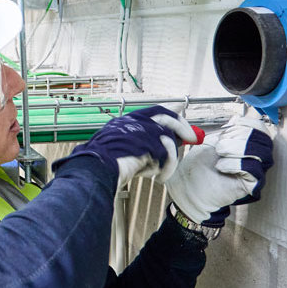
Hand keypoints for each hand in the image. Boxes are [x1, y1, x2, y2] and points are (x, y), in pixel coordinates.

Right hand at [54, 106, 197, 188]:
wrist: (93, 171)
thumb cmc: (104, 167)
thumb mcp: (125, 153)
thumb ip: (145, 146)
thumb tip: (168, 142)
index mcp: (124, 122)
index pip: (153, 111)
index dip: (170, 114)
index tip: (182, 118)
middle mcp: (132, 122)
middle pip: (164, 116)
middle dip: (181, 126)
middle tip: (192, 136)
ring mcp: (139, 130)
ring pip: (167, 137)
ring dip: (170, 157)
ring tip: (160, 171)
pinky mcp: (147, 142)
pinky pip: (167, 153)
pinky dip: (166, 166)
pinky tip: (157, 175)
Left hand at [167, 112, 273, 225]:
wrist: (189, 186)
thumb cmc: (199, 164)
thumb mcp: (212, 140)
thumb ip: (227, 130)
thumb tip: (238, 119)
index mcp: (248, 144)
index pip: (261, 128)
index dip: (246, 124)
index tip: (228, 127)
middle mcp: (256, 157)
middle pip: (264, 139)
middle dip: (241, 135)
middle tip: (221, 142)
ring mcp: (256, 172)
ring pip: (261, 153)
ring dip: (238, 148)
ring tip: (220, 152)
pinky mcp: (251, 185)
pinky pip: (254, 170)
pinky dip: (235, 164)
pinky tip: (221, 166)